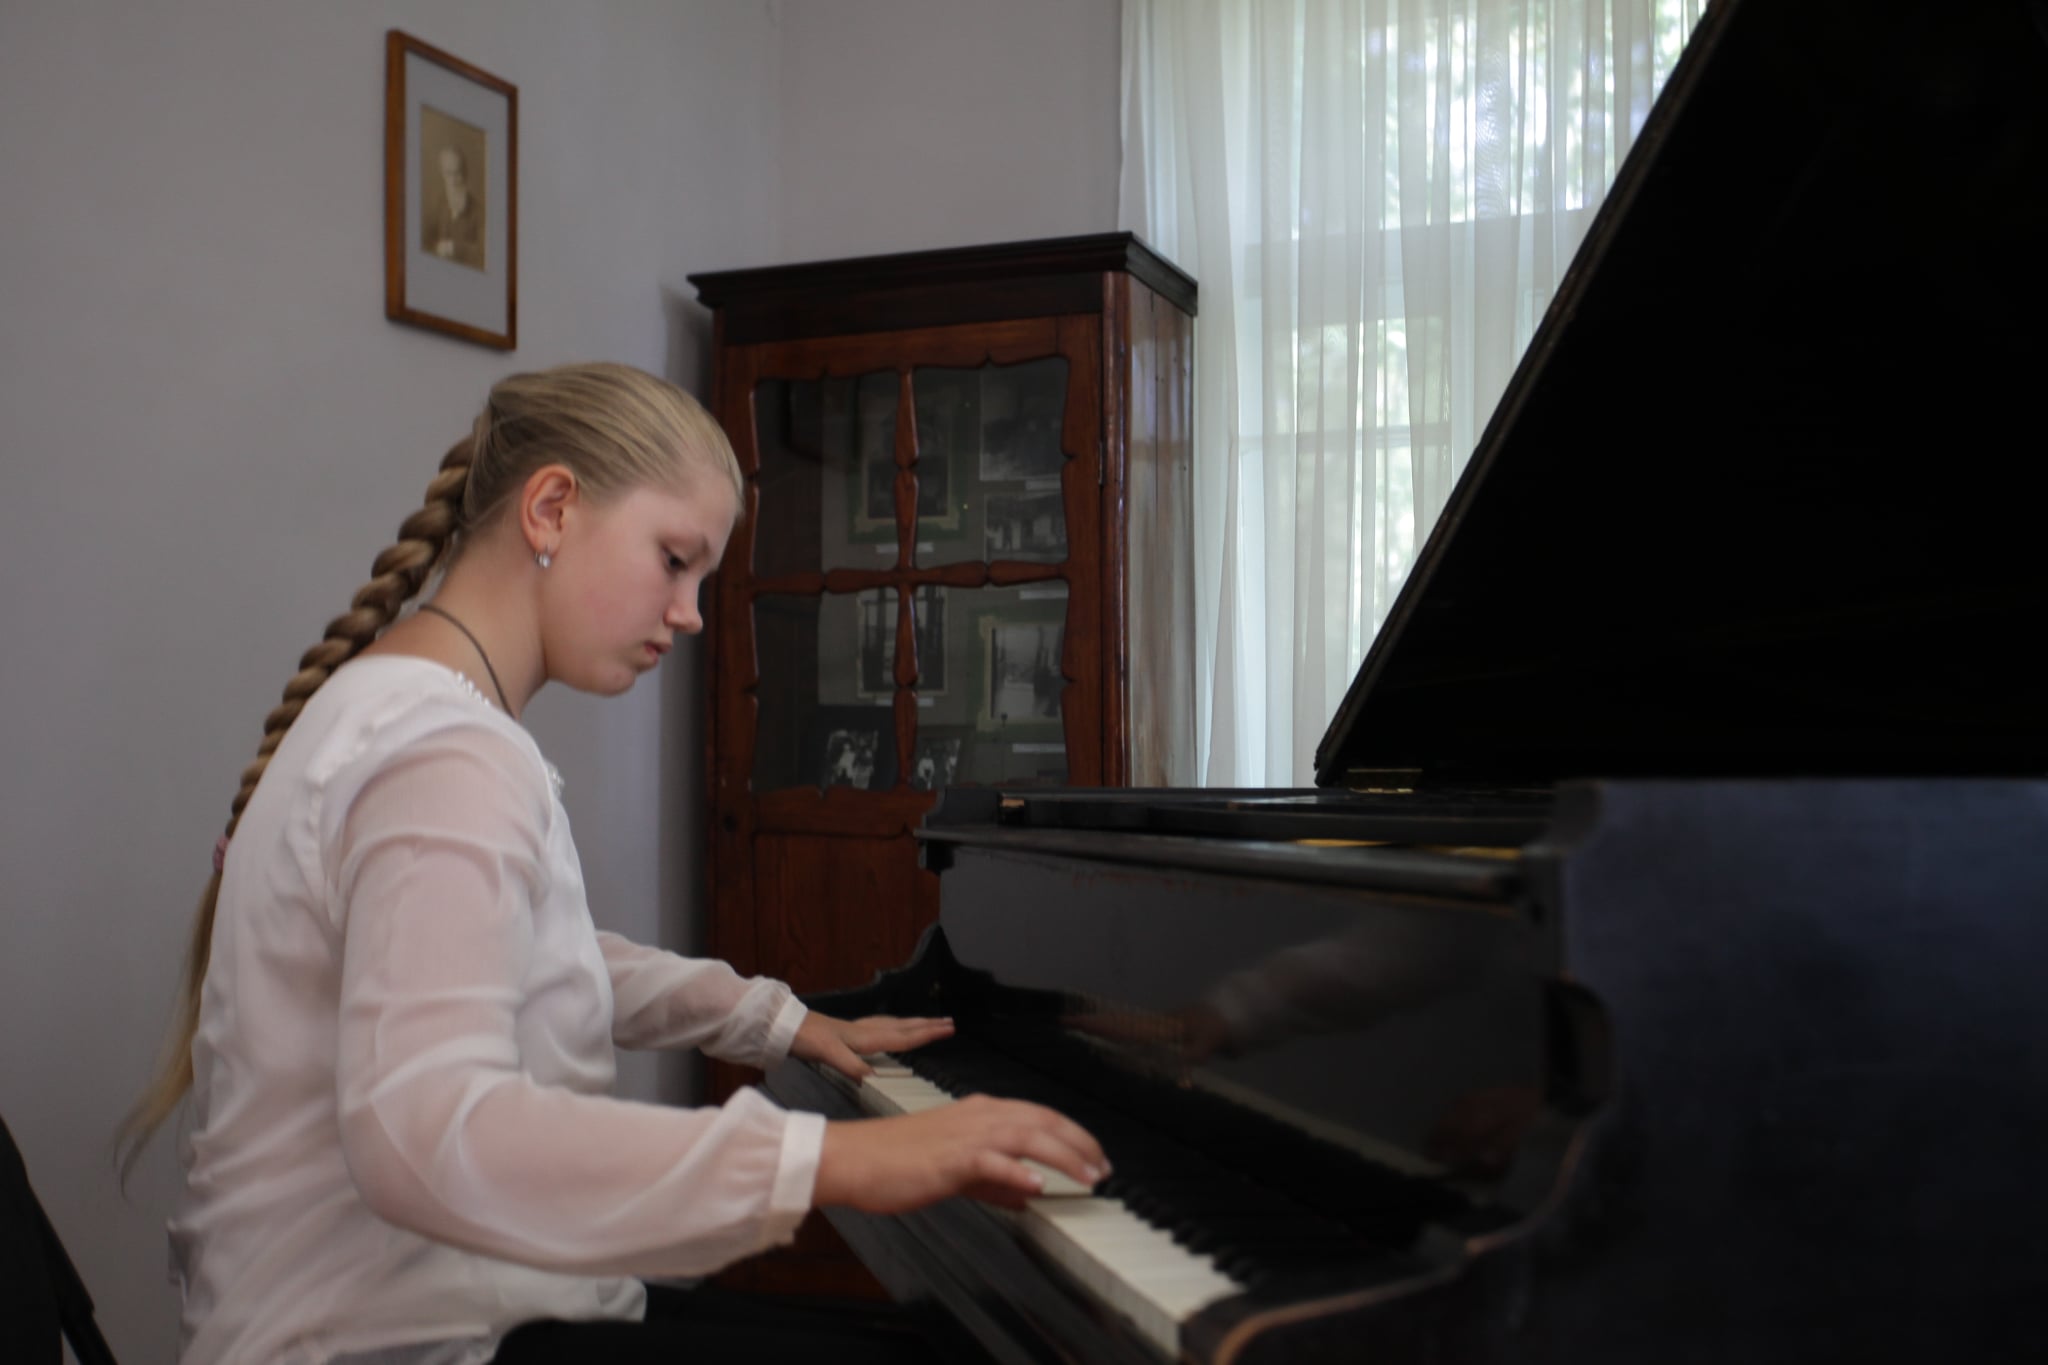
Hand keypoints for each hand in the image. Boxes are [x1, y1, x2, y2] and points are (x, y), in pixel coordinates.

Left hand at [789, 1011, 954, 1081]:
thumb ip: (850, 1065)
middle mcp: (864, 1031)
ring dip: (912, 1024)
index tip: (949, 1029)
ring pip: (892, 1025)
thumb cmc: (805, 1038)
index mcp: (865, 1037)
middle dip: (927, 1025)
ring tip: (926, 1023)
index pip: (903, 1037)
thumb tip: (873, 1078)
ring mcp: (855, 1030)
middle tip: (949, 1022)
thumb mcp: (827, 1054)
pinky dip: (893, 1027)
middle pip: (903, 1027)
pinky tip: (888, 1031)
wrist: (782, 1026)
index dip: (926, 1035)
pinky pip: (880, 1027)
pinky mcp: (846, 1032)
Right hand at [815, 1095, 1107, 1212]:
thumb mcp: (955, 1170)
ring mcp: (965, 1134)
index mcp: (980, 1112)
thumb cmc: (897, 1162)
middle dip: (1080, 1142)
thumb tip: (1026, 1193)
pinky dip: (1017, 1171)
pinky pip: (991, 1161)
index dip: (1073, 1134)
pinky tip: (1037, 1185)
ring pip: (1027, 1135)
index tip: (1095, 1156)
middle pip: (1043, 1120)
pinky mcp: (950, 1158)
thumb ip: (993, 1180)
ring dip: (1064, 1155)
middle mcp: (978, 1115)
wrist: (855, 1159)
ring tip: (1089, 1175)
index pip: (1039, 1115)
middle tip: (1105, 1167)